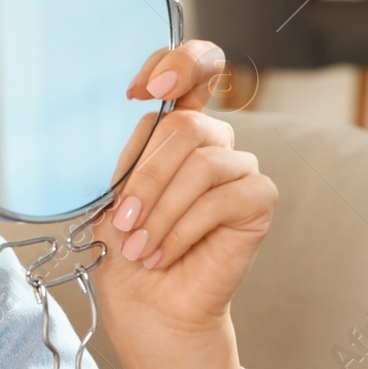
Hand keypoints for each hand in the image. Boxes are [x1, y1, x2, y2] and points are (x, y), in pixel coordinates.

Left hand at [93, 38, 277, 339]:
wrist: (147, 305)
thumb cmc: (125, 252)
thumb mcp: (109, 197)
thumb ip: (127, 155)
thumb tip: (138, 114)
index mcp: (173, 130)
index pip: (194, 69)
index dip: (177, 63)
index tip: (138, 90)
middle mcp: (210, 143)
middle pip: (183, 126)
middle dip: (145, 179)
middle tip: (123, 223)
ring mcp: (238, 168)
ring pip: (201, 163)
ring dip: (161, 210)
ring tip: (140, 247)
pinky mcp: (258, 199)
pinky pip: (223, 197)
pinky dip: (184, 228)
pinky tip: (164, 252)